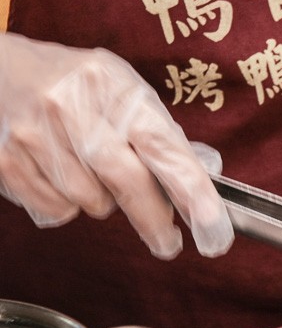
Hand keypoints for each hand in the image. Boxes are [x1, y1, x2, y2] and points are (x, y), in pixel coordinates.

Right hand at [0, 32, 232, 258]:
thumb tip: (202, 177)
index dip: (192, 191)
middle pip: (129, 182)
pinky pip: (57, 210)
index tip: (213, 228)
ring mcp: (37, 134)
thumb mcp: (122, 89)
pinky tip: (62, 177)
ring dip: (104, 201)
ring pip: (93, 202)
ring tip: (92, 172)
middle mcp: (73, 107)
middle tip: (169, 243)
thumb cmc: (75, 84)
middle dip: (155, 220)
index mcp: (112, 85)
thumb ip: (160, 132)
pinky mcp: (8, 160)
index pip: (163, 146)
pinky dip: (69, 206)